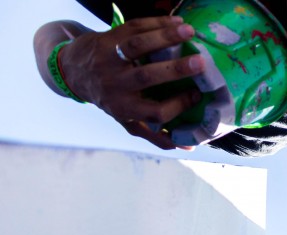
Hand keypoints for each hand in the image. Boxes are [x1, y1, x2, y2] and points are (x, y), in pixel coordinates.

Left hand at [59, 16, 204, 148]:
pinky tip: (177, 23)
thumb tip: (187, 148)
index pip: (155, 112)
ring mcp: (109, 59)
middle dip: (175, 69)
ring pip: (137, 46)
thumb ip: (154, 134)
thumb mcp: (127, 120)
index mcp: (124, 109)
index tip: (197, 96)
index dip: (178, 106)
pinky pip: (133, 28)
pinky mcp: (107, 38)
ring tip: (189, 31)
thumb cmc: (110, 98)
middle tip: (201, 63)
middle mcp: (115, 85)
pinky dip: (156, 23)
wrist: (73, 71)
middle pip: (147, 77)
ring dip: (165, 37)